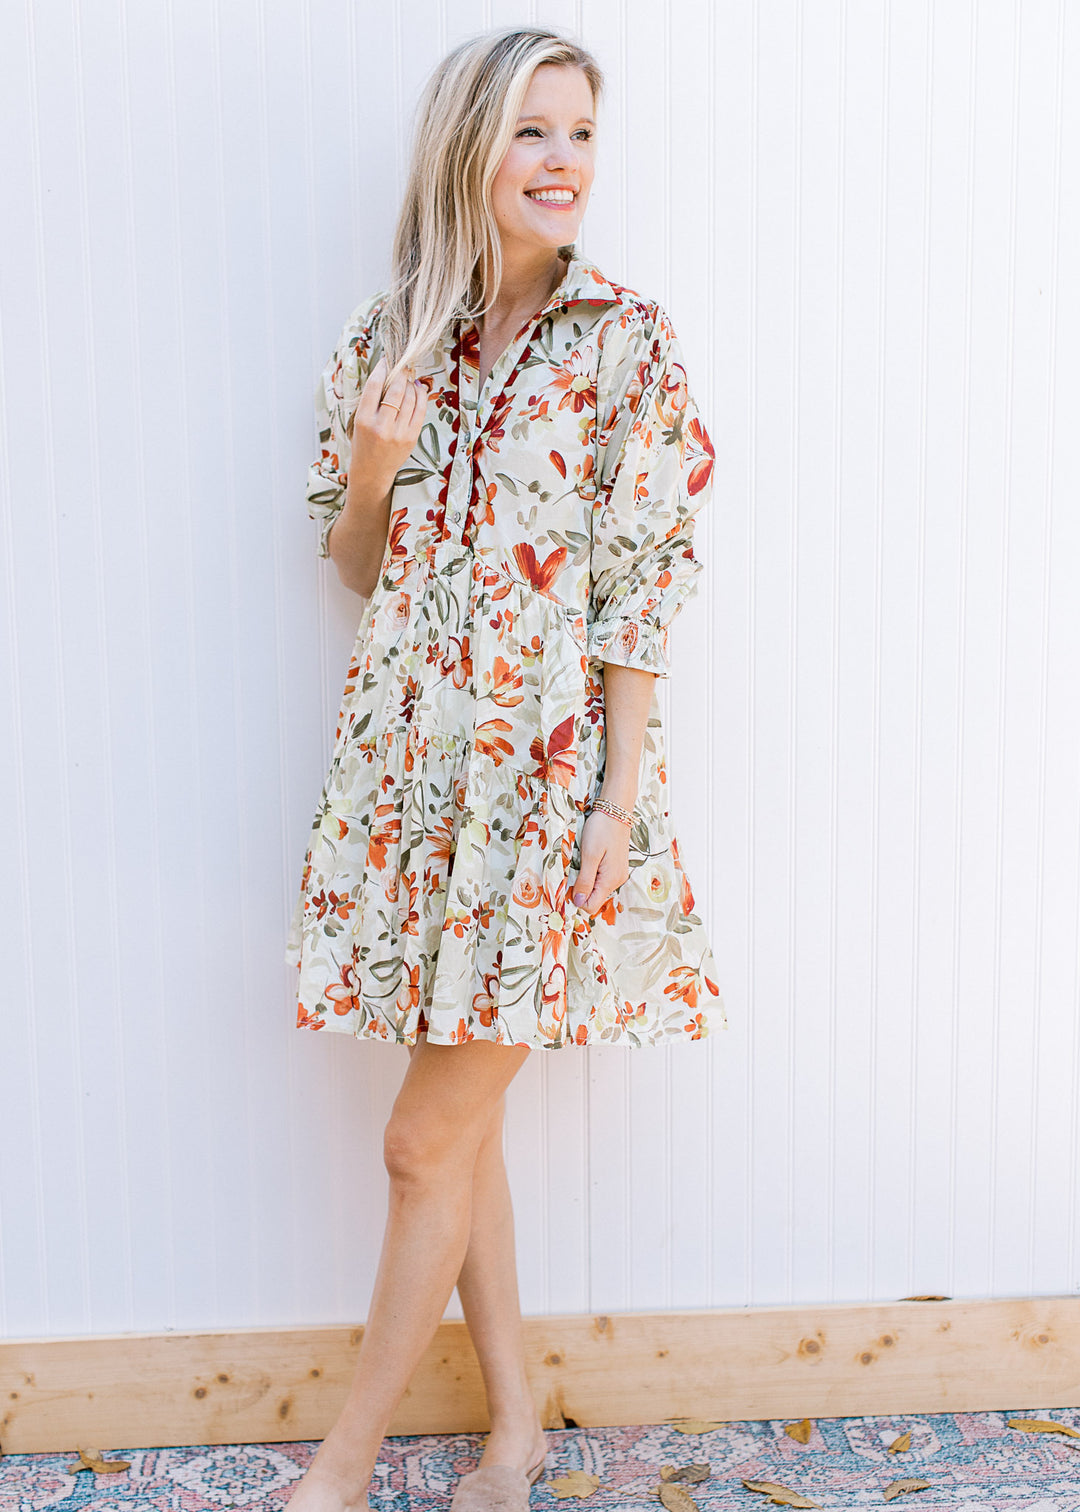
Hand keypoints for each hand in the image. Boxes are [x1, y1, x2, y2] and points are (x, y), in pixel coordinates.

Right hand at [346, 354, 427, 496]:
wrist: (372, 472)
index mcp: (363, 420)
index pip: (374, 387)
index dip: (382, 369)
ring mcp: (398, 434)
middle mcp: (381, 427)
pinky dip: (421, 396)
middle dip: (401, 374)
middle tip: (403, 365)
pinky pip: (420, 411)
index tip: (386, 360)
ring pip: (410, 399)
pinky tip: (418, 389)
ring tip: (409, 378)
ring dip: (411, 384)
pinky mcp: (411, 438)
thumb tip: (389, 374)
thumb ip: (371, 401)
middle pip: (395, 391)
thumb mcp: (359, 421)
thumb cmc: (363, 443)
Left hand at [569, 809, 630, 915]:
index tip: (567, 884)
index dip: (576, 900)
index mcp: (610, 880)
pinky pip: (601, 879)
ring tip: (581, 861)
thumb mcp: (589, 855)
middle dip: (580, 889)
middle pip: (594, 898)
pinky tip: (589, 859)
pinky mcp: (616, 867)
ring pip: (597, 889)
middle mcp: (617, 881)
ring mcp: (618, 874)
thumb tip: (578, 902)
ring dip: (585, 880)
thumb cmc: (601, 830)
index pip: (591, 906)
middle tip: (572, 869)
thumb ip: (585, 881)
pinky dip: (592, 874)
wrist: (616, 811)